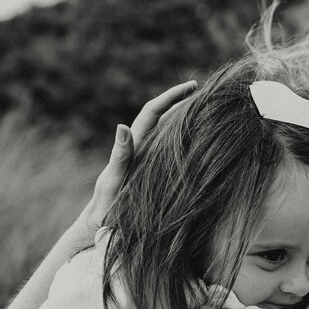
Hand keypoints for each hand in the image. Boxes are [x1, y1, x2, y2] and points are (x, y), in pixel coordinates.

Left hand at [75, 81, 197, 238]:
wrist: (100, 221)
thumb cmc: (106, 206)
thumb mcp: (113, 181)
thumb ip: (119, 157)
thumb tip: (122, 125)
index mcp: (134, 146)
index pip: (153, 111)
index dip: (172, 96)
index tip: (193, 86)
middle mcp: (141, 147)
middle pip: (162, 115)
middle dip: (182, 100)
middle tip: (207, 92)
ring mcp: (146, 157)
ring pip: (167, 129)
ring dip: (184, 116)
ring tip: (208, 109)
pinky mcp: (150, 168)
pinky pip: (169, 147)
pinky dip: (183, 137)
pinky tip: (198, 139)